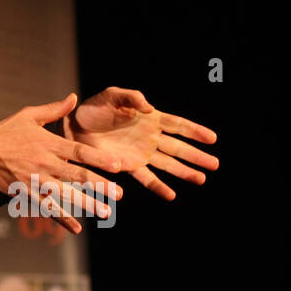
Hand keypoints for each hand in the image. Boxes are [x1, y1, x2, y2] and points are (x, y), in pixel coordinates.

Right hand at [0, 93, 120, 234]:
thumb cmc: (6, 132)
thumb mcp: (28, 115)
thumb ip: (53, 110)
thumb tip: (74, 98)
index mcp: (48, 143)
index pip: (78, 151)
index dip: (99, 158)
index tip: (118, 165)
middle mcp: (44, 163)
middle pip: (76, 175)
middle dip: (99, 185)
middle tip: (118, 194)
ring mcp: (35, 180)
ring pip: (65, 194)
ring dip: (86, 204)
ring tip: (105, 212)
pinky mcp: (26, 193)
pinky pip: (47, 208)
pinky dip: (62, 219)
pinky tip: (77, 228)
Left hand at [66, 86, 218, 200]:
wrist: (74, 125)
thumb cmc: (95, 107)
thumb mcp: (112, 95)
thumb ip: (131, 98)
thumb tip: (150, 107)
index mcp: (150, 118)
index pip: (177, 125)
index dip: (195, 131)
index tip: (213, 138)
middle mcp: (149, 137)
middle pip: (178, 148)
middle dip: (196, 156)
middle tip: (216, 164)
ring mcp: (140, 153)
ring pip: (167, 164)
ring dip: (184, 172)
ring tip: (201, 179)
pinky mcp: (128, 166)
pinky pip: (146, 177)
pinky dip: (158, 186)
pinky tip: (171, 195)